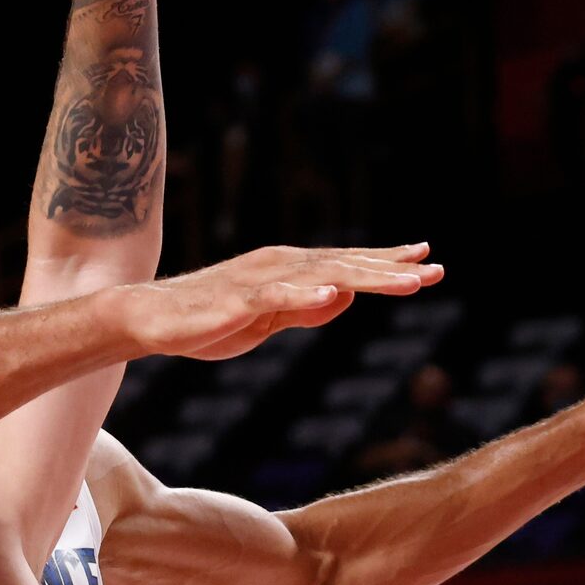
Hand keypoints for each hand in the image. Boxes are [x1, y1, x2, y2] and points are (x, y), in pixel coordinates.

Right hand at [123, 243, 441, 360]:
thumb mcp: (268, 320)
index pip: (348, 266)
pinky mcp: (236, 302)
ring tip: (407, 282)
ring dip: (367, 278)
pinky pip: (276, 298)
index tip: (429, 264)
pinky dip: (306, 296)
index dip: (388, 264)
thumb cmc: (207, 321)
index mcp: (290, 272)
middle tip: (436, 271)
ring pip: (323, 278)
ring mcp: (259, 282)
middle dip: (392, 269)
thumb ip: (306, 310)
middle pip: (346, 267)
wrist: (149, 320)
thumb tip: (347, 298)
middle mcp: (280, 267)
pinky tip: (336, 295)